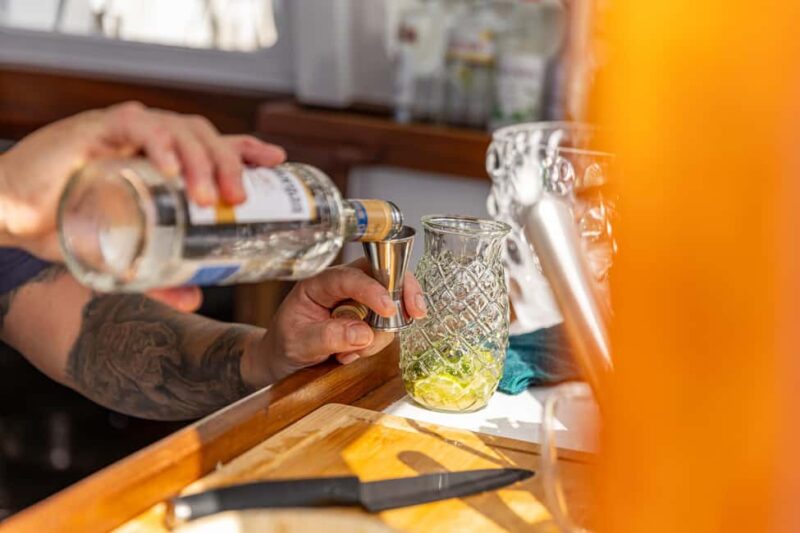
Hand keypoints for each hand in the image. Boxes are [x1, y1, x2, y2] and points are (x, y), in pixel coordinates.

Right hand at [0, 101, 285, 310]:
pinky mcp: (97, 130)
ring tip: (213, 195)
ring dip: (202, 159)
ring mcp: (127, 132)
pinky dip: (157, 144)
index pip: (216, 145)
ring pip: (180, 129)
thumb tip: (195, 302)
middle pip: (207, 138)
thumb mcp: (125, 256)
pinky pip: (137, 126)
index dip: (248, 148)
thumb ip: (160, 279)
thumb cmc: (69, 224)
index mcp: (165, 161)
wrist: (13, 214)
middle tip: (241, 198)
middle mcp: (152, 140)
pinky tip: (171, 168)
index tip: (278, 161)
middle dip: (231, 163)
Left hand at [241, 259, 427, 387]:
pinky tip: (354, 353)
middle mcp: (343, 286)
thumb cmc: (284, 344)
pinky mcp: (367, 317)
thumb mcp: (298, 343)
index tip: (388, 308)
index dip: (372, 289)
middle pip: (383, 275)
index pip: (350, 277)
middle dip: (402, 293)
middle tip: (415, 313)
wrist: (282, 358)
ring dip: (381, 333)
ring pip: (389, 306)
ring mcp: (358, 301)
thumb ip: (327, 337)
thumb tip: (362, 334)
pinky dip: (377, 342)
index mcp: (320, 283)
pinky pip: (387, 325)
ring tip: (349, 354)